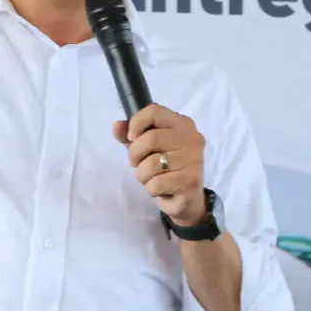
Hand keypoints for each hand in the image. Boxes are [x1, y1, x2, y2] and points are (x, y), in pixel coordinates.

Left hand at [113, 104, 207, 227]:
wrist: (187, 199)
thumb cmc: (166, 169)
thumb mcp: (146, 149)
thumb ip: (130, 135)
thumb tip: (117, 126)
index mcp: (182, 124)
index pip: (154, 111)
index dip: (136, 123)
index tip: (130, 138)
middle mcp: (191, 138)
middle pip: (150, 138)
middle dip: (135, 155)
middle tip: (137, 164)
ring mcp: (193, 159)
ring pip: (151, 164)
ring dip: (143, 175)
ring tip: (152, 178)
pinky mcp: (190, 181)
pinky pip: (156, 183)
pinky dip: (151, 189)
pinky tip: (161, 189)